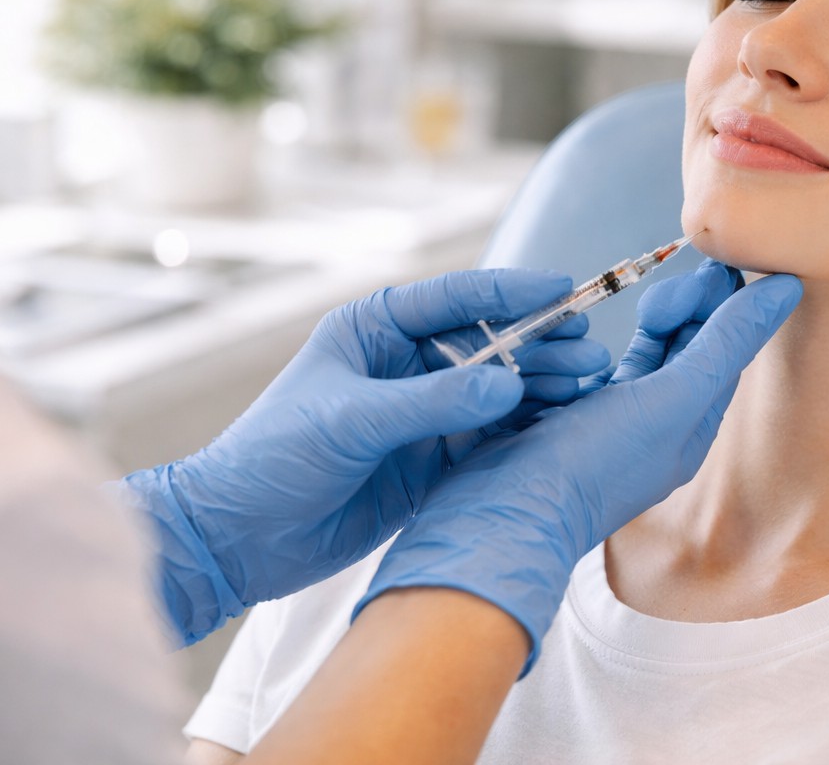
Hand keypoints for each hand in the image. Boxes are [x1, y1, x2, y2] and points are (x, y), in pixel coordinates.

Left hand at [119, 269, 610, 644]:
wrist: (237, 540)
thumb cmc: (272, 460)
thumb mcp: (354, 420)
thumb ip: (436, 401)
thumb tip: (512, 382)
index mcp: (375, 331)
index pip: (455, 298)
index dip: (512, 291)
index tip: (562, 289)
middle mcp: (405, 364)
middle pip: (488, 343)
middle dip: (539, 344)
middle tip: (587, 351)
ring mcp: (422, 413)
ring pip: (497, 390)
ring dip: (541, 386)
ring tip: (587, 385)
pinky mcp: (431, 460)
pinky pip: (491, 436)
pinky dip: (527, 430)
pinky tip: (562, 424)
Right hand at [357, 266, 801, 672]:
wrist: (502, 518)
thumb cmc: (594, 466)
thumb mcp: (674, 398)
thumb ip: (727, 341)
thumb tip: (785, 289)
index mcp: (689, 427)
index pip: (723, 350)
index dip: (722, 303)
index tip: (715, 266)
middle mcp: (653, 425)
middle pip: (681, 347)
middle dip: (680, 307)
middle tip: (672, 282)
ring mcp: (606, 420)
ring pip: (636, 352)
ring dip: (639, 322)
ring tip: (639, 302)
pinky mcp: (560, 414)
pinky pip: (586, 364)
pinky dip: (589, 339)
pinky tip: (583, 327)